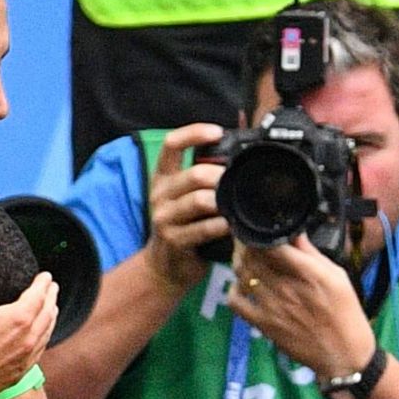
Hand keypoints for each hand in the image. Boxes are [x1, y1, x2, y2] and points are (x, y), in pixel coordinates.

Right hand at [0, 243, 58, 398]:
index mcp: (18, 318)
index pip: (38, 295)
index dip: (43, 283)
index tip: (45, 276)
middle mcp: (28, 338)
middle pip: (48, 313)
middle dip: (51, 298)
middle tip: (52, 288)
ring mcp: (25, 358)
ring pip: (47, 333)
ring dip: (51, 318)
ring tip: (51, 309)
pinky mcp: (19, 373)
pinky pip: (39, 352)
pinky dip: (43, 339)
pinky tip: (39, 338)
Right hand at [144, 123, 229, 292]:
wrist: (165, 266)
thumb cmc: (183, 227)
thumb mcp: (184, 197)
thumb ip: (202, 177)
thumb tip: (237, 153)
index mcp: (163, 177)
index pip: (172, 145)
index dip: (194, 133)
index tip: (217, 132)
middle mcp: (160, 194)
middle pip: (194, 174)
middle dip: (222, 177)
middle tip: (238, 182)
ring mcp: (164, 218)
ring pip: (201, 200)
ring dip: (224, 202)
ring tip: (236, 206)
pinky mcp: (174, 240)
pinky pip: (205, 228)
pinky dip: (223, 226)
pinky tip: (231, 226)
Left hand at [228, 236, 374, 381]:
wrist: (343, 354)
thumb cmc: (344, 311)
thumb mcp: (336, 276)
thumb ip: (311, 254)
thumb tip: (294, 231)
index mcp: (308, 272)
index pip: (272, 244)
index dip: (258, 232)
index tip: (256, 226)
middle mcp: (287, 287)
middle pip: (253, 257)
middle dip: (244, 244)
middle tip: (243, 238)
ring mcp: (271, 305)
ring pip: (242, 275)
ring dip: (238, 262)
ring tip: (241, 256)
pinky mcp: (262, 323)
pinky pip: (235, 301)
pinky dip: (232, 289)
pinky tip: (239, 284)